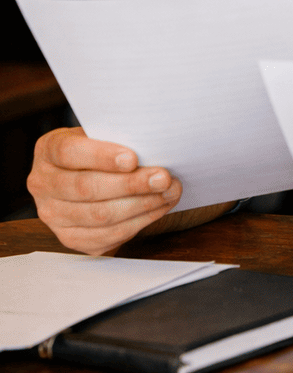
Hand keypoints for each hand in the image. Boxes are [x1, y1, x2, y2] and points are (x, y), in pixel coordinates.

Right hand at [27, 127, 181, 255]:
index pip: (70, 153)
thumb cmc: (98, 149)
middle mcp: (43, 184)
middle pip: (86, 188)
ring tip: (169, 192)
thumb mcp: (99, 134)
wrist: (84, 174)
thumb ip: (117, 138)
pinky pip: (107, 235)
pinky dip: (138, 222)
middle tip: (163, 177)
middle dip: (131, 184)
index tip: (133, 158)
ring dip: (141, 205)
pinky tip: (158, 208)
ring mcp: (53, 216)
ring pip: (99, 215)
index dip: (101, 156)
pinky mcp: (71, 238)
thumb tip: (153, 147)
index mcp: (48, 150)